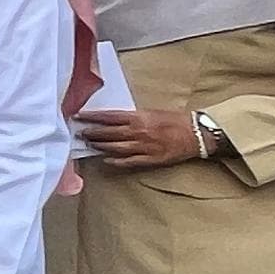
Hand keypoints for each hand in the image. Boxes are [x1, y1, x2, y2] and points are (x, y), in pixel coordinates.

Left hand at [75, 106, 204, 169]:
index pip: (109, 116)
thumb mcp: (151, 112)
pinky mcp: (150, 159)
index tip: (79, 116)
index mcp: (139, 117)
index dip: (93, 117)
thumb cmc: (174, 120)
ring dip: (101, 146)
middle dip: (92, 133)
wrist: (195, 133)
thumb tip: (114, 119)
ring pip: (115, 147)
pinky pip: (129, 161)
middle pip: (109, 133)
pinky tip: (106, 160)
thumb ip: (133, 116)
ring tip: (89, 144)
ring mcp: (144, 146)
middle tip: (80, 133)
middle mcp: (138, 131)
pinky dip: (116, 161)